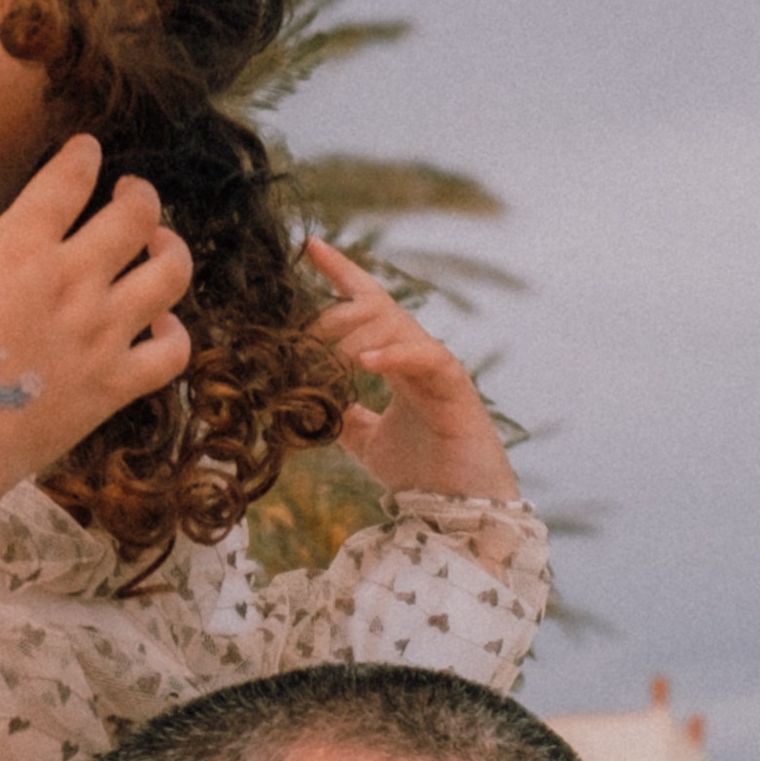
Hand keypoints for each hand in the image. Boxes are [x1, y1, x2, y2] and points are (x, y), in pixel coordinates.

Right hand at [0, 136, 190, 621]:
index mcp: (21, 248)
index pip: (71, 178)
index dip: (84, 154)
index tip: (86, 150)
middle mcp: (72, 282)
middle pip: (136, 214)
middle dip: (139, 193)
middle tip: (130, 193)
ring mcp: (101, 334)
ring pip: (170, 273)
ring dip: (170, 249)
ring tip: (159, 245)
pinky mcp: (114, 384)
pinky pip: (172, 353)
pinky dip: (174, 334)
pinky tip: (159, 325)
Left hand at [302, 236, 519, 505]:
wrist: (458, 514)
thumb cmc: (422, 476)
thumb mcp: (367, 442)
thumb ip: (346, 417)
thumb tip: (314, 404)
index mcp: (398, 362)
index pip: (368, 305)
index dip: (341, 274)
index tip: (309, 247)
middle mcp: (419, 357)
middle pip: (377, 308)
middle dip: (335, 309)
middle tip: (301, 329)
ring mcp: (438, 370)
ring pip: (397, 326)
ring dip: (354, 332)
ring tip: (322, 347)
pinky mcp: (456, 390)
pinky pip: (425, 358)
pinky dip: (393, 355)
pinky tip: (363, 362)